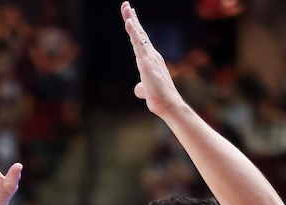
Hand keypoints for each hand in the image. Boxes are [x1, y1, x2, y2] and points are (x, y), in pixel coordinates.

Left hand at [121, 3, 183, 119]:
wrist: (168, 105)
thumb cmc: (159, 99)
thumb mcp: (146, 92)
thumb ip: (141, 88)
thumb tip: (138, 89)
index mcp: (151, 60)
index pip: (141, 41)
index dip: (135, 28)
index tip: (130, 17)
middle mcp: (152, 55)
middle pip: (140, 33)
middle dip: (132, 18)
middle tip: (125, 4)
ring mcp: (150, 57)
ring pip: (139, 35)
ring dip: (131, 20)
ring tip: (125, 7)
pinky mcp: (147, 63)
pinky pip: (139, 44)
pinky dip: (134, 33)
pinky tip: (129, 23)